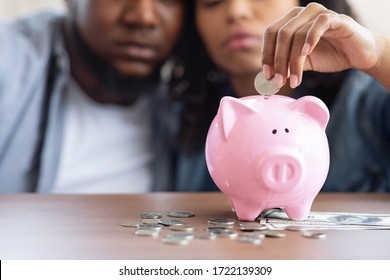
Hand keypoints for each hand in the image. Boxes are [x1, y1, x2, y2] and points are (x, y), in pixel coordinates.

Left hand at [261, 3, 383, 88]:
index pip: (271, 33)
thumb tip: (265, 79)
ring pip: (297, 34)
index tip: (267, 76)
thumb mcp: (302, 62)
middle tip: (278, 81)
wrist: (357, 55)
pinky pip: (319, 24)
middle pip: (281, 34)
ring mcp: (319, 13)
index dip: (266, 54)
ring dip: (293, 61)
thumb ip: (285, 66)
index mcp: (291, 21)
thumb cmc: (329, 55)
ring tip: (294, 80)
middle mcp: (302, 13)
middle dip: (278, 61)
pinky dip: (310, 39)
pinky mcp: (337, 18)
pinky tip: (307, 53)